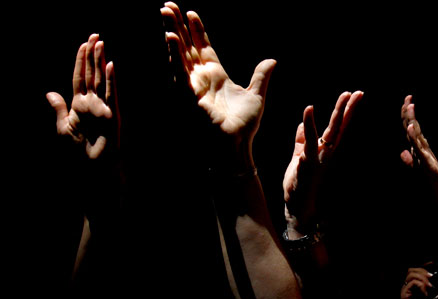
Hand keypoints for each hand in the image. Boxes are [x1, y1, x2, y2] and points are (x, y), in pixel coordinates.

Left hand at [46, 34, 119, 158]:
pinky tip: (110, 66)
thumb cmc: (78, 151)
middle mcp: (92, 103)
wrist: (92, 167)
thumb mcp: (63, 128)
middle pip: (91, 74)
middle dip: (92, 54)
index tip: (83, 44)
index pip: (80, 77)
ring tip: (100, 44)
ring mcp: (103, 108)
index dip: (80, 60)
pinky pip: (111, 94)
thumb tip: (50, 93)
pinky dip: (111, 80)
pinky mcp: (112, 115)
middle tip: (95, 35)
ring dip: (100, 61)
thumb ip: (58, 108)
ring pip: (101, 80)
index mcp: (79, 104)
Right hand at [160, 2, 275, 169]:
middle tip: (168, 5)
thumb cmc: (244, 126)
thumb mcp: (257, 95)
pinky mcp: (188, 94)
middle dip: (178, 25)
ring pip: (179, 53)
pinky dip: (175, 54)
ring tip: (165, 11)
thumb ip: (261, 76)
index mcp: (216, 76)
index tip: (190, 13)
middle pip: (187, 45)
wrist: (236, 145)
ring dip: (172, 32)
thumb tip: (271, 61)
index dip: (197, 30)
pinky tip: (171, 37)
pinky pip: (179, 71)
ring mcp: (193, 85)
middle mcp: (201, 78)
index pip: (203, 47)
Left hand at [283, 92, 362, 237]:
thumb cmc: (299, 185)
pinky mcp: (309, 163)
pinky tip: (310, 109)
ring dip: (339, 113)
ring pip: (332, 132)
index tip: (352, 96)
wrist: (298, 207)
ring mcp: (320, 158)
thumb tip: (303, 124)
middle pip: (340, 127)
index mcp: (324, 151)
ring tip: (345, 95)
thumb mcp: (299, 158)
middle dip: (348, 109)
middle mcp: (326, 154)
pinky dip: (310, 124)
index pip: (338, 129)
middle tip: (357, 93)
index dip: (345, 113)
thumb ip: (301, 141)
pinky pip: (310, 141)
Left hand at [400, 95, 437, 210]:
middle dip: (409, 113)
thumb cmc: (434, 188)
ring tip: (409, 105)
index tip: (405, 102)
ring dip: (412, 120)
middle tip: (407, 97)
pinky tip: (411, 128)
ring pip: (417, 136)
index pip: (411, 131)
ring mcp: (427, 157)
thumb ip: (411, 162)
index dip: (407, 117)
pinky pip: (420, 149)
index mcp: (420, 152)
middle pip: (414, 129)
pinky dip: (415, 138)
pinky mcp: (429, 165)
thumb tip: (403, 152)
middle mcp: (424, 152)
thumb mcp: (418, 172)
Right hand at [400, 267, 431, 298]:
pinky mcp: (404, 294)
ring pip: (411, 274)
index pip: (416, 270)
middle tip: (432, 277)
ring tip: (430, 285)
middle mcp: (408, 286)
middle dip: (423, 270)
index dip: (424, 265)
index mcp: (414, 285)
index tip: (433, 264)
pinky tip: (426, 292)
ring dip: (422, 278)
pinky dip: (421, 286)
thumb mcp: (432, 297)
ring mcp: (405, 290)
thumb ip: (434, 289)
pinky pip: (411, 283)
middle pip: (411, 269)